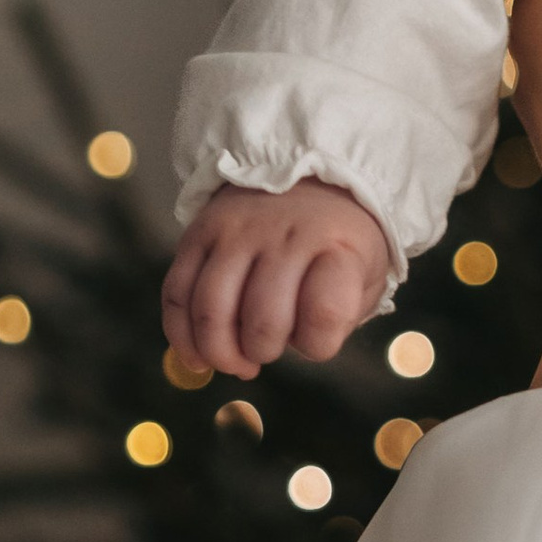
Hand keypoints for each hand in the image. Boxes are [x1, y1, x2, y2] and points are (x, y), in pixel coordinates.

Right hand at [162, 180, 390, 380]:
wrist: (310, 181)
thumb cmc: (338, 245)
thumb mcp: (365, 276)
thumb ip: (338, 318)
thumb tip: (282, 350)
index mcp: (337, 246)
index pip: (325, 312)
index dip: (318, 344)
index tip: (316, 341)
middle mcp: (284, 236)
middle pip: (262, 320)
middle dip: (262, 352)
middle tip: (266, 353)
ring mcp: (236, 232)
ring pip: (211, 311)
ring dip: (219, 352)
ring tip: (235, 360)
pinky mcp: (198, 234)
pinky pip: (176, 293)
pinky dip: (182, 335)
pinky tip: (198, 356)